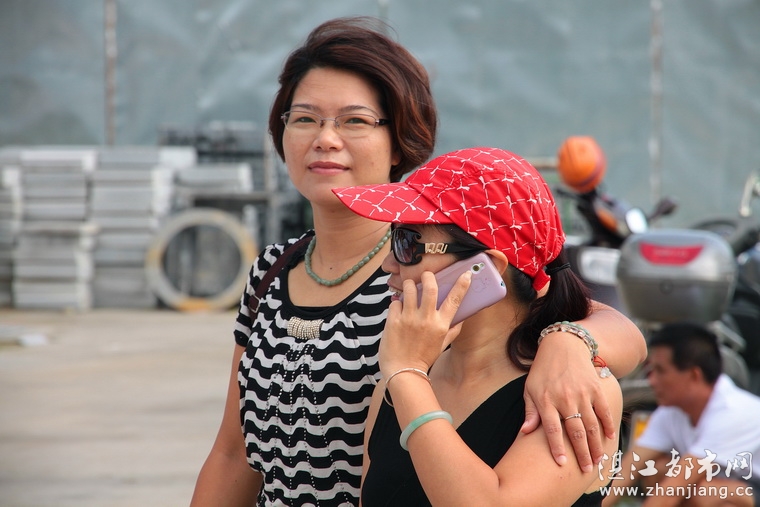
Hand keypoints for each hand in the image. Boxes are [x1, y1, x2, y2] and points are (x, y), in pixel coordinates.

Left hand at [379, 270, 469, 377]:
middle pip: (430, 287)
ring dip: (409, 285)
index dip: (462, 284)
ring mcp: (409, 319)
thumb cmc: (423, 359)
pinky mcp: (394, 320)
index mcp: (441, 325)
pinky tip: (398, 309)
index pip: (455, 300)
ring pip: (409, 289)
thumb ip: (452, 330)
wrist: (403, 372)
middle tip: (426, 275)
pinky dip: (397, 302)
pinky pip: (395, 302)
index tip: (466, 273)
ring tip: (409, 287)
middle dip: (428, 276)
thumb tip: (461, 318)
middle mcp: (426, 319)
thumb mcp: (442, 345)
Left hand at [520, 332, 614, 470]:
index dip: (556, 448)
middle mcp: (565, 399)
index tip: (561, 464)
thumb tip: (525, 432)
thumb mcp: (530, 388)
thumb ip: (530, 412)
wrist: (563, 345)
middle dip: (581, 454)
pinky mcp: (595, 389)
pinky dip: (607, 426)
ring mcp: (582, 394)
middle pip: (575, 432)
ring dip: (596, 445)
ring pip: (591, 425)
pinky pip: (604, 411)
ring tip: (598, 460)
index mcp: (546, 400)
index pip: (552, 430)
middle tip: (586, 470)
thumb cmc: (543, 370)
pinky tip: (609, 439)